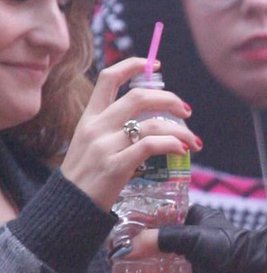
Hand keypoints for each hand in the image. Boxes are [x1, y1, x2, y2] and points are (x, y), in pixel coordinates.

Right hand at [62, 55, 200, 212]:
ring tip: (192, 140)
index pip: (109, 78)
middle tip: (186, 110)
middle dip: (169, 99)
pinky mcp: (115, 166)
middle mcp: (96, 127)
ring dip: (179, 129)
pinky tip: (182, 150)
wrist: (68, 207)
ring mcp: (105, 146)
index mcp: (89, 117)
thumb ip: (111, 130)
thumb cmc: (84, 178)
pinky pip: (150, 146)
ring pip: (151, 123)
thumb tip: (146, 122)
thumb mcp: (89, 144)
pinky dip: (171, 144)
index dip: (132, 65)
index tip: (154, 65)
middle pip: (138, 97)